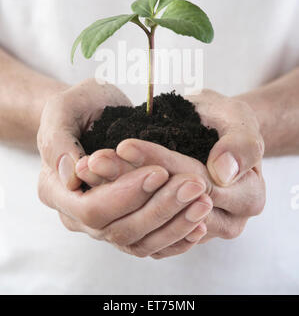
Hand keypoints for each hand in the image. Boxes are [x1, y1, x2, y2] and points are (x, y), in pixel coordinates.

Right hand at [37, 79, 211, 257]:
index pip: (91, 209)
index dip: (127, 194)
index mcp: (55, 189)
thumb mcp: (63, 109)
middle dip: (159, 209)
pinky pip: (149, 243)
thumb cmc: (79, 105)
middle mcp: (76, 215)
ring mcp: (101, 224)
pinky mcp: (123, 223)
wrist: (92, 112)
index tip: (160, 171)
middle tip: (194, 185)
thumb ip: (59, 140)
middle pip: (118, 230)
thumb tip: (72, 175)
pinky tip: (199, 226)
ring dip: (174, 225)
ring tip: (204, 202)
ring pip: (138, 242)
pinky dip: (175, 238)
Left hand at [76, 89, 265, 254]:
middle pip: (170, 202)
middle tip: (94, 159)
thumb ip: (241, 144)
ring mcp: (200, 228)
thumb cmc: (227, 120)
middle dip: (128, 179)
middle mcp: (227, 221)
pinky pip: (145, 223)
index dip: (159, 162)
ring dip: (116, 191)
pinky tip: (95, 181)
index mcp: (248, 197)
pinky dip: (118, 200)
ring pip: (152, 216)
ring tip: (89, 167)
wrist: (216, 131)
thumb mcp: (240, 119)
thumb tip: (222, 173)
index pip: (197, 181)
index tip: (124, 144)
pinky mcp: (178, 228)